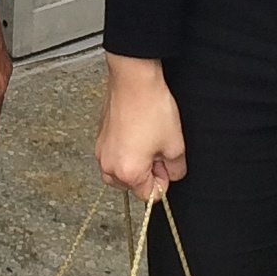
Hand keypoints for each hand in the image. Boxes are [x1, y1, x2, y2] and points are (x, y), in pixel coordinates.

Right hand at [96, 55, 184, 197]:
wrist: (134, 79)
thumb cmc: (151, 108)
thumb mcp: (176, 145)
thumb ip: (176, 169)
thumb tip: (172, 174)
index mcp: (128, 172)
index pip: (149, 196)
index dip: (162, 181)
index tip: (166, 166)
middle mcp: (109, 166)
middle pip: (132, 185)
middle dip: (147, 173)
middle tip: (158, 150)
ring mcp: (101, 151)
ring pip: (121, 170)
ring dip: (135, 162)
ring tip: (147, 140)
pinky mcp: (99, 137)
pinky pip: (114, 154)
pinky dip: (126, 149)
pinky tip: (137, 131)